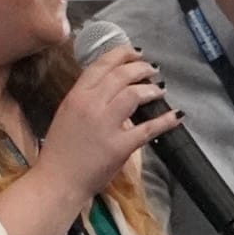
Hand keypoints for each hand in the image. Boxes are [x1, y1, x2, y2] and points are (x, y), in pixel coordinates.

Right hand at [38, 45, 180, 199]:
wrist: (57, 181)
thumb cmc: (59, 151)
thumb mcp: (66, 115)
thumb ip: (85, 98)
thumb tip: (108, 85)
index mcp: (76, 96)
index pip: (102, 65)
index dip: (123, 54)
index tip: (136, 53)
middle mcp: (91, 105)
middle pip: (122, 75)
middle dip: (142, 68)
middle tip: (152, 70)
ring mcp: (106, 125)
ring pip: (135, 94)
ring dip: (152, 89)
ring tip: (160, 90)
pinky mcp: (120, 146)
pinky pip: (147, 128)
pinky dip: (165, 120)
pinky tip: (176, 116)